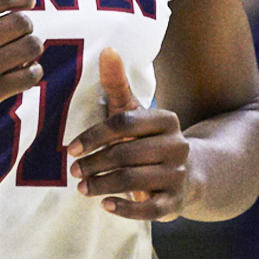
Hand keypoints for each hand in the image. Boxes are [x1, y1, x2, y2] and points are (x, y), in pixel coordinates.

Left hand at [66, 48, 192, 220]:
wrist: (187, 174)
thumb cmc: (147, 139)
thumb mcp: (133, 112)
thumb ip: (118, 84)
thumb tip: (108, 49)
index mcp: (167, 119)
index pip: (125, 123)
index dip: (94, 136)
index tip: (71, 148)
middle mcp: (177, 146)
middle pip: (127, 154)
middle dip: (95, 163)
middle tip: (73, 170)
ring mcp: (179, 175)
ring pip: (134, 181)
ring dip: (103, 185)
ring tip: (82, 187)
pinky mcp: (176, 202)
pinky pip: (150, 209)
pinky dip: (126, 208)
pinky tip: (105, 205)